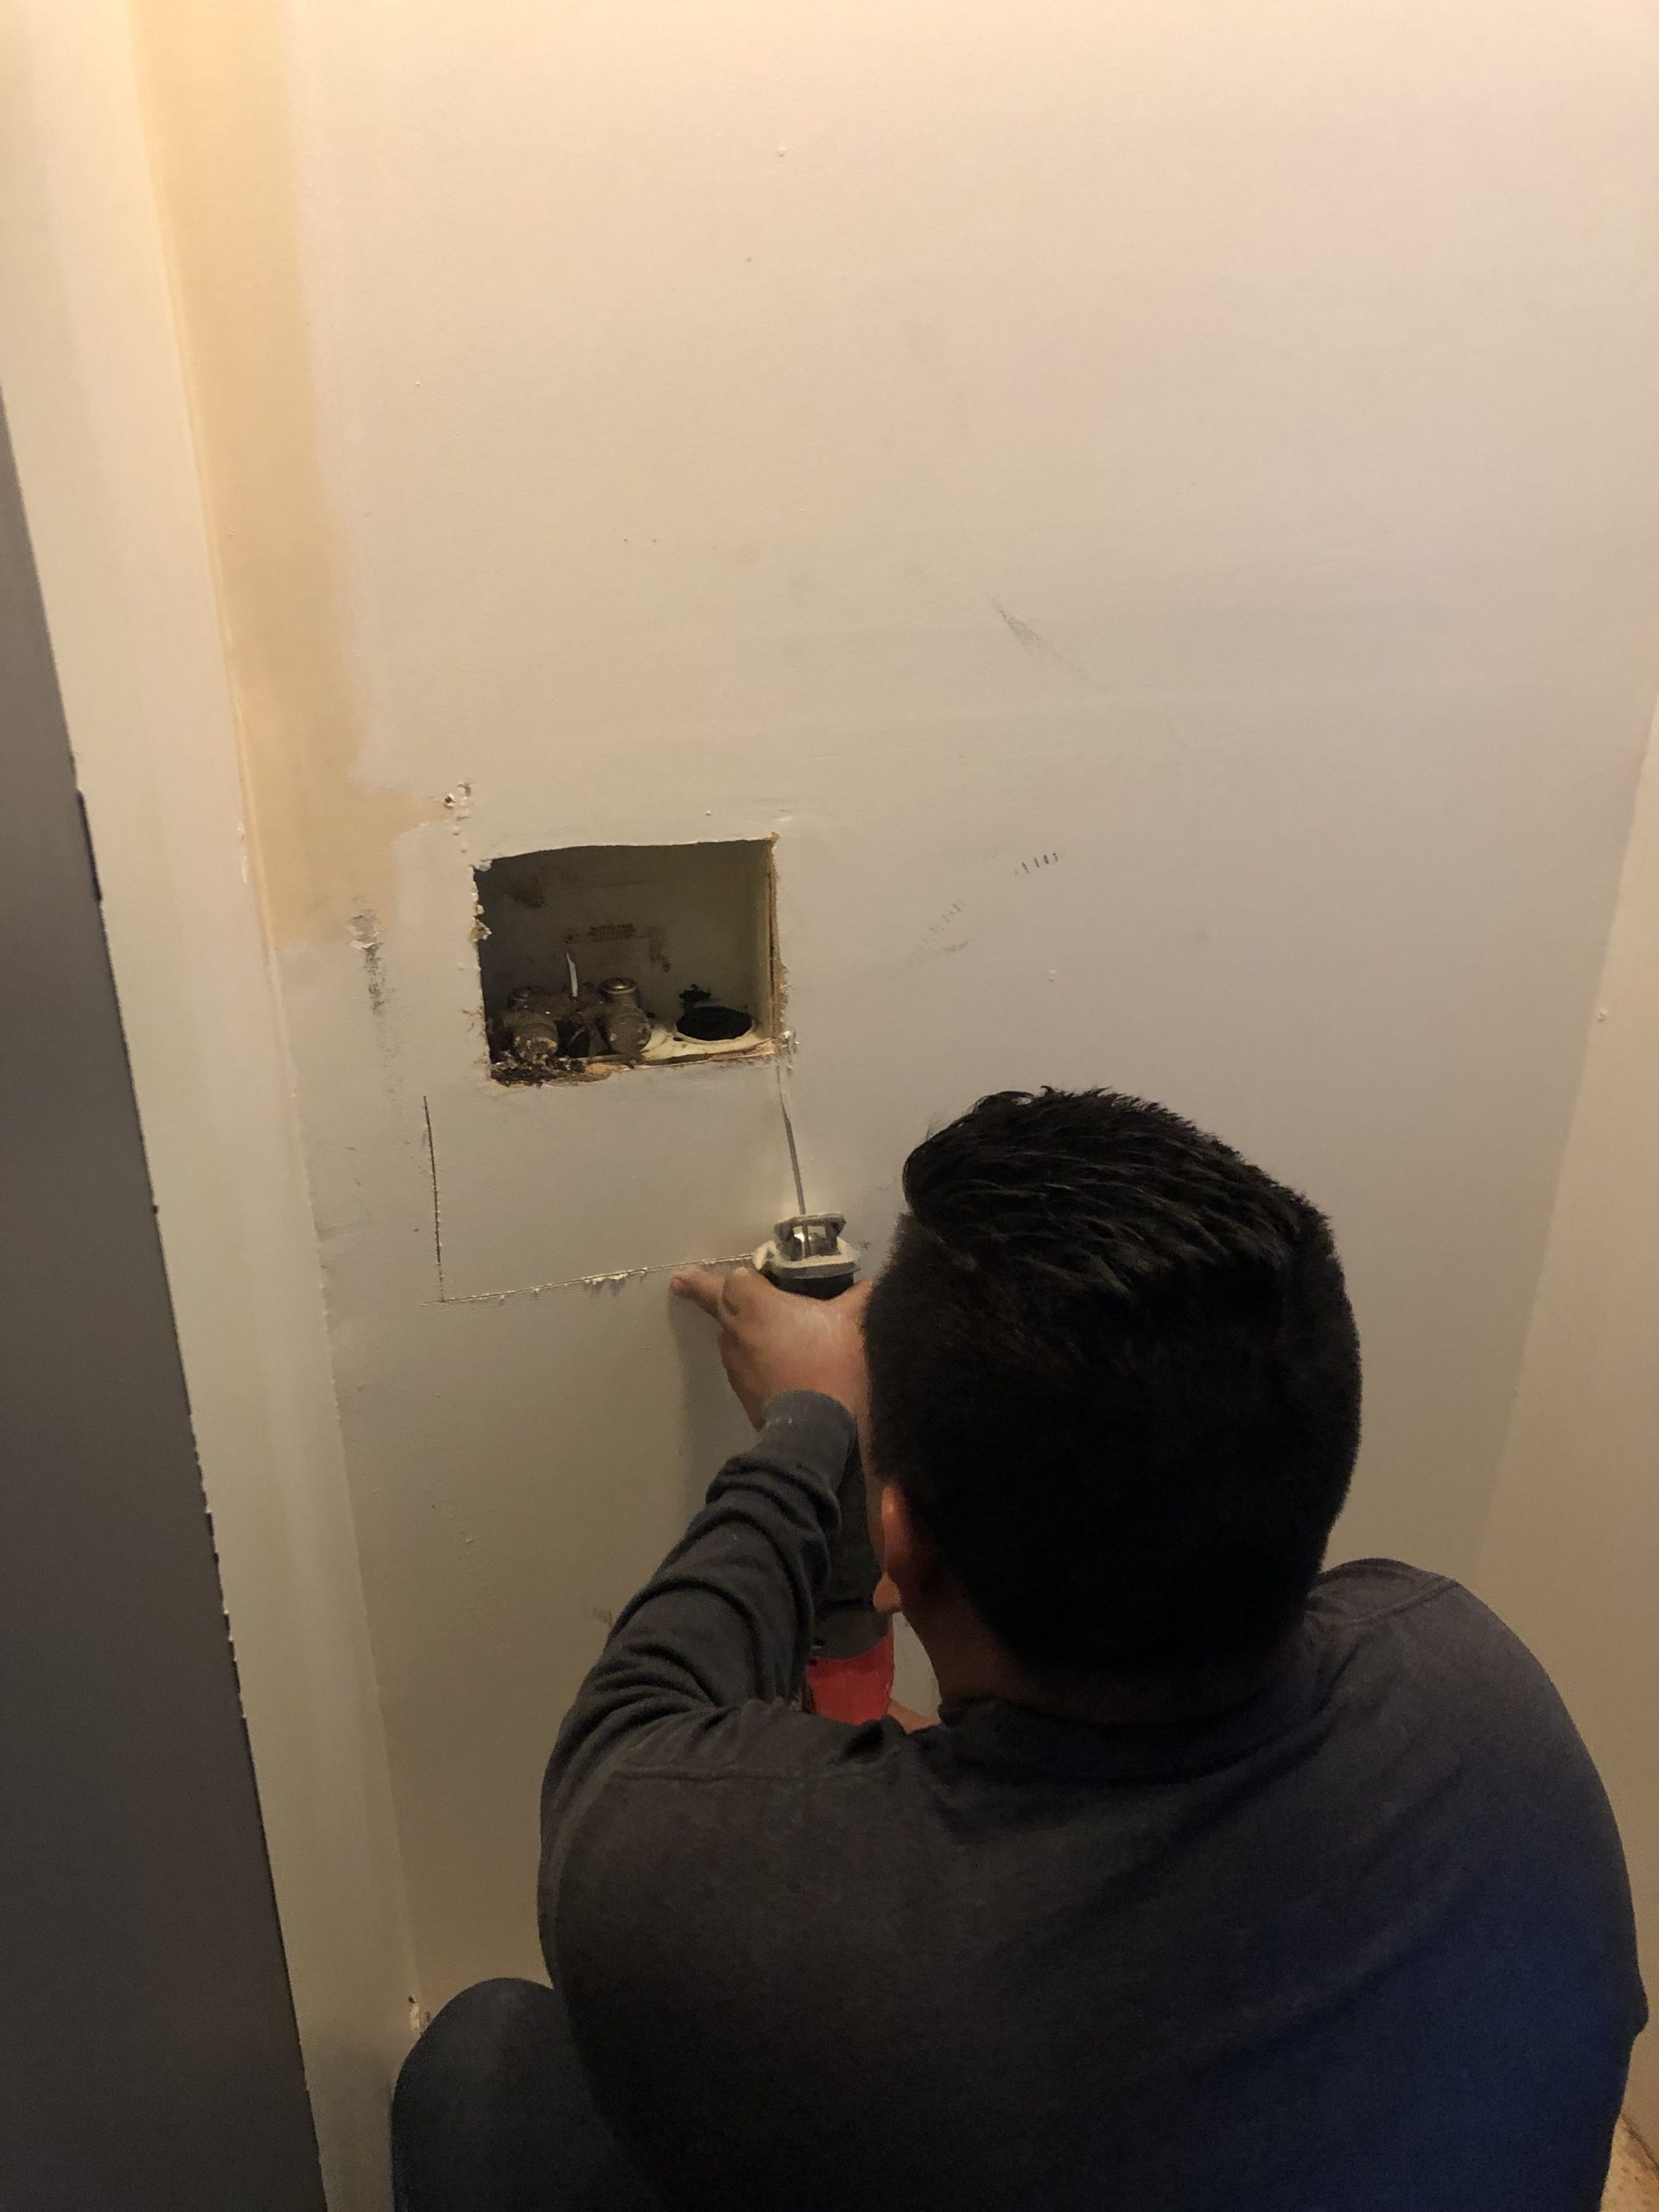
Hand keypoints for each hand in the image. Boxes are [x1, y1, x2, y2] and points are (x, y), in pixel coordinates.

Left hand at [670, 1266, 870, 1427]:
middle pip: (713, 1302)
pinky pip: (739, 1364)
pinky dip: (750, 1357)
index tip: (748, 1276)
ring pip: (727, 1336)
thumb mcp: (851, 1323)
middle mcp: (736, 1329)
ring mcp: (733, 1363)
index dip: (744, 1276)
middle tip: (680, 1283)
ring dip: (737, 1328)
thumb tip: (872, 1283)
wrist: (814, 1426)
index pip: (735, 1278)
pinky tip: (773, 1364)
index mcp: (756, 1304)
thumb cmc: (830, 1363)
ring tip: (757, 1329)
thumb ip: (859, 1298)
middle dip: (700, 1290)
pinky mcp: (740, 1390)